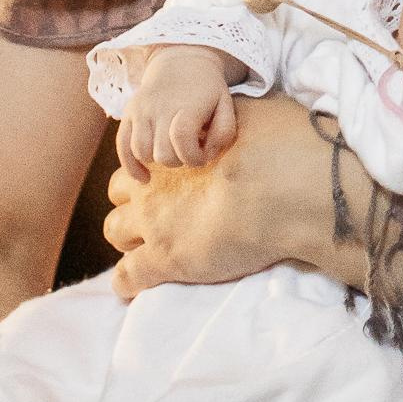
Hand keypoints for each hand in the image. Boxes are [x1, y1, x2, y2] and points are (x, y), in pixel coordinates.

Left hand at [103, 93, 367, 296]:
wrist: (287, 186)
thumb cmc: (280, 145)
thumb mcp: (252, 116)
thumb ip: (231, 120)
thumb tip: (239, 116)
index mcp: (174, 151)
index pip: (141, 158)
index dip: (154, 171)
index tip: (171, 180)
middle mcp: (155, 185)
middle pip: (118, 191)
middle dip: (134, 199)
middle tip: (161, 212)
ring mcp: (154, 224)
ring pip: (114, 231)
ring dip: (128, 239)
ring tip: (149, 249)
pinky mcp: (164, 262)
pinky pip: (126, 278)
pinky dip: (129, 282)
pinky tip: (140, 286)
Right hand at [117, 44, 241, 178]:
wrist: (182, 62)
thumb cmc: (207, 90)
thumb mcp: (226, 105)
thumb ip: (224, 132)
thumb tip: (207, 156)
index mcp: (187, 105)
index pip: (182, 140)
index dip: (194, 157)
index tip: (202, 155)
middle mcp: (160, 107)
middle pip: (162, 154)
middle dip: (179, 161)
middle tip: (187, 151)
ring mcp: (140, 110)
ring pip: (141, 152)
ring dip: (157, 161)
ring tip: (171, 152)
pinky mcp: (127, 114)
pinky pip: (121, 146)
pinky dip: (131, 166)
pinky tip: (145, 177)